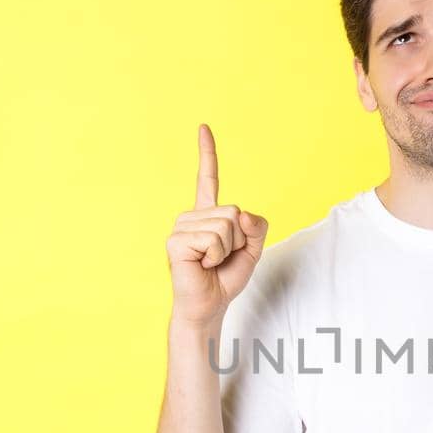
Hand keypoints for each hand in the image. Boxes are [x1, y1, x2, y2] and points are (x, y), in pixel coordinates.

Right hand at [165, 124, 268, 325]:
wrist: (209, 305)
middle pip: (233, 212)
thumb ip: (256, 228)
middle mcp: (192, 216)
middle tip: (221, 258)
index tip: (203, 127)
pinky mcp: (176, 241)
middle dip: (238, 240)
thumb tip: (242, 214)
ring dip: (227, 250)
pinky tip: (202, 265)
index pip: (208, 178)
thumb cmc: (225, 278)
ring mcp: (181, 227)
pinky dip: (216, 256)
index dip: (207, 153)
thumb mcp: (252, 250)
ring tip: (211, 262)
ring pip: (225, 226)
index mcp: (208, 215)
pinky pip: (214, 239)